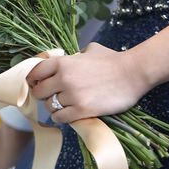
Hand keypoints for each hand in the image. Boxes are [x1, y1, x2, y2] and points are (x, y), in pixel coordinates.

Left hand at [27, 43, 149, 123]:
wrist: (134, 73)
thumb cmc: (113, 60)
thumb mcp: (90, 51)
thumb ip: (74, 56)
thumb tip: (68, 59)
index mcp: (62, 62)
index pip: (35, 72)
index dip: (34, 79)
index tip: (37, 84)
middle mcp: (63, 78)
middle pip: (39, 91)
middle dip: (44, 95)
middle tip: (52, 96)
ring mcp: (72, 95)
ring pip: (49, 106)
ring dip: (54, 107)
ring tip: (65, 106)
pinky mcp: (82, 110)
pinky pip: (60, 118)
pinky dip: (62, 117)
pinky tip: (69, 114)